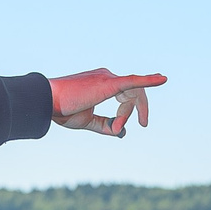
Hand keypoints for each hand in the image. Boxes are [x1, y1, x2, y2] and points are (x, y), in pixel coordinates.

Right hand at [49, 70, 164, 136]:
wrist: (47, 101)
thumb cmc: (62, 109)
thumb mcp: (88, 121)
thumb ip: (106, 126)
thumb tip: (123, 132)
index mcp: (103, 84)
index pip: (126, 98)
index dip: (124, 116)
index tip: (116, 128)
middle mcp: (107, 76)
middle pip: (134, 94)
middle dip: (138, 110)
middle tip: (143, 124)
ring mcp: (108, 77)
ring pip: (132, 94)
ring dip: (128, 113)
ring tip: (121, 124)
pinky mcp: (108, 83)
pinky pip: (133, 81)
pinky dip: (149, 80)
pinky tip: (163, 79)